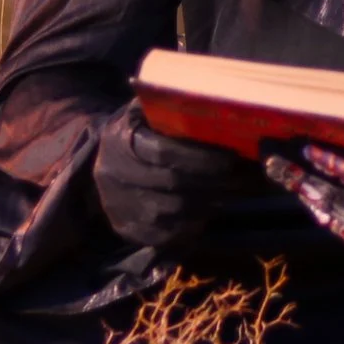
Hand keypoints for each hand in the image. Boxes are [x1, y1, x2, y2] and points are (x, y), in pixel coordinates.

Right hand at [94, 103, 259, 245]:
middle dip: (214, 182)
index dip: (200, 158)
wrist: (99, 162)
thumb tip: (217, 108)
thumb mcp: (145, 112)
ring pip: (173, 212)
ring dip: (208, 204)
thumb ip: (172, 109)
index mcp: (121, 140)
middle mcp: (115, 174)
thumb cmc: (136, 131)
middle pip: (173, 184)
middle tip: (243, 179)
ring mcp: (119, 205)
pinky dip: (193, 225)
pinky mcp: (127, 229)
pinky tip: (209, 211)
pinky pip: (166, 235)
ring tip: (232, 193)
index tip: (231, 158)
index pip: (164, 152)